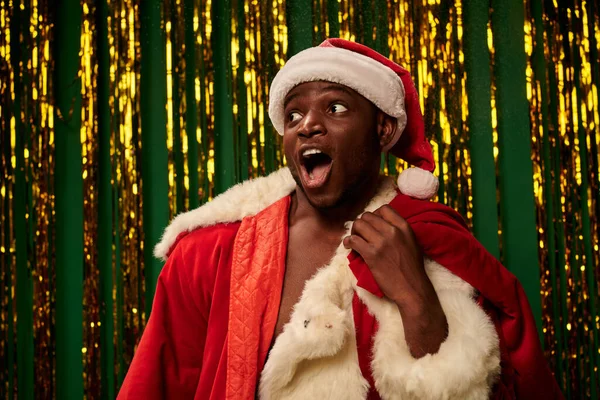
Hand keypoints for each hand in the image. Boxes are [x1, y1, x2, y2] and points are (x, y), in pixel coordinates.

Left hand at [343, 205, 447, 356]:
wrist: (412, 288)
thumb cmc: (412, 268)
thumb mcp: (412, 242)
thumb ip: (399, 231)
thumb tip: (382, 225)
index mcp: (404, 227)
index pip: (384, 208)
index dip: (374, 214)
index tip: (372, 224)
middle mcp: (392, 231)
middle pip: (367, 216)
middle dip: (361, 223)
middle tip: (360, 233)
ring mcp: (381, 242)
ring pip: (358, 225)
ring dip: (353, 231)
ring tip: (354, 239)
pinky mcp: (371, 255)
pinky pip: (353, 240)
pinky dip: (348, 242)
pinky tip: (349, 246)